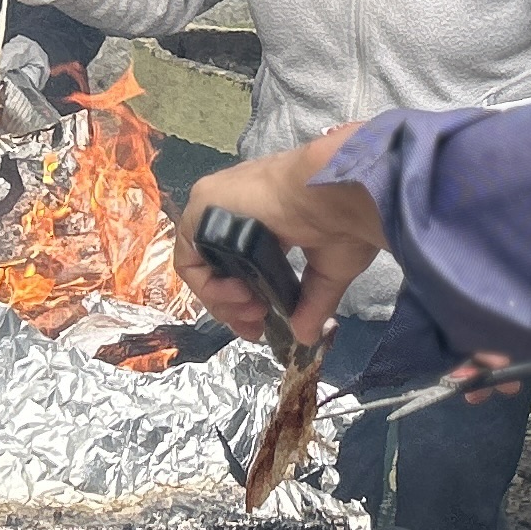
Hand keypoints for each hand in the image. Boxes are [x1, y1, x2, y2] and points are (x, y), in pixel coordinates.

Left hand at [173, 130, 382, 343]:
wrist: (334, 193)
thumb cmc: (340, 219)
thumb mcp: (328, 269)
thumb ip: (311, 303)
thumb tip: (306, 337)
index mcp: (265, 216)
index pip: (239, 265)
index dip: (245, 303)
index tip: (262, 325)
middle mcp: (236, 209)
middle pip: (217, 269)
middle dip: (234, 309)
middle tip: (256, 326)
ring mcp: (217, 206)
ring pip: (201, 267)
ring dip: (223, 301)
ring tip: (254, 310)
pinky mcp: (203, 206)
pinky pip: (190, 259)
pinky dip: (208, 286)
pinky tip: (239, 294)